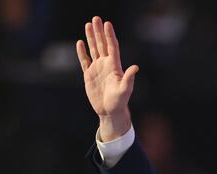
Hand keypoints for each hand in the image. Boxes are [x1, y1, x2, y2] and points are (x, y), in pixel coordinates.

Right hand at [76, 16, 138, 140]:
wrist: (110, 112)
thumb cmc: (120, 102)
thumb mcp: (125, 90)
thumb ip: (129, 78)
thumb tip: (136, 67)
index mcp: (115, 66)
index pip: (112, 47)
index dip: (110, 35)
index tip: (107, 23)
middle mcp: (106, 65)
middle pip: (102, 44)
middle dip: (99, 32)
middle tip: (96, 18)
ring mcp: (97, 69)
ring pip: (93, 49)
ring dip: (91, 37)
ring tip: (88, 24)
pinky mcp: (89, 75)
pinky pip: (84, 61)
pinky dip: (82, 52)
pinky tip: (80, 42)